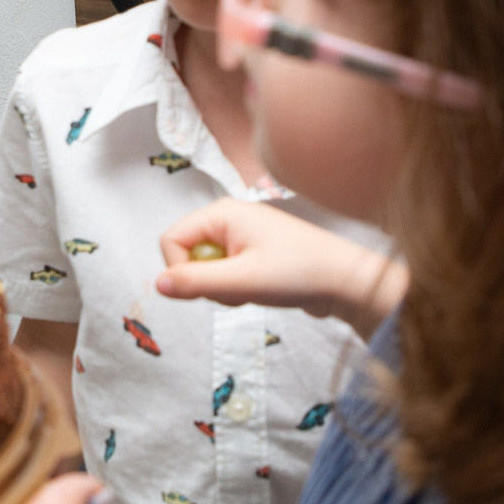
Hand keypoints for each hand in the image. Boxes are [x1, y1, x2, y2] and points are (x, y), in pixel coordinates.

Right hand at [155, 199, 406, 334]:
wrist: (346, 282)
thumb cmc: (299, 273)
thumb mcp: (242, 282)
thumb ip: (196, 283)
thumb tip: (158, 285)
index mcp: (223, 213)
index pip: (170, 240)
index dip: (179, 270)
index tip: (207, 289)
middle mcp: (229, 218)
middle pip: (187, 254)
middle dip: (205, 281)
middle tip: (238, 288)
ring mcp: (243, 235)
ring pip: (206, 268)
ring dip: (222, 288)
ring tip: (254, 289)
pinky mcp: (254, 253)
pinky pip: (226, 273)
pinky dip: (236, 288)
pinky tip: (261, 290)